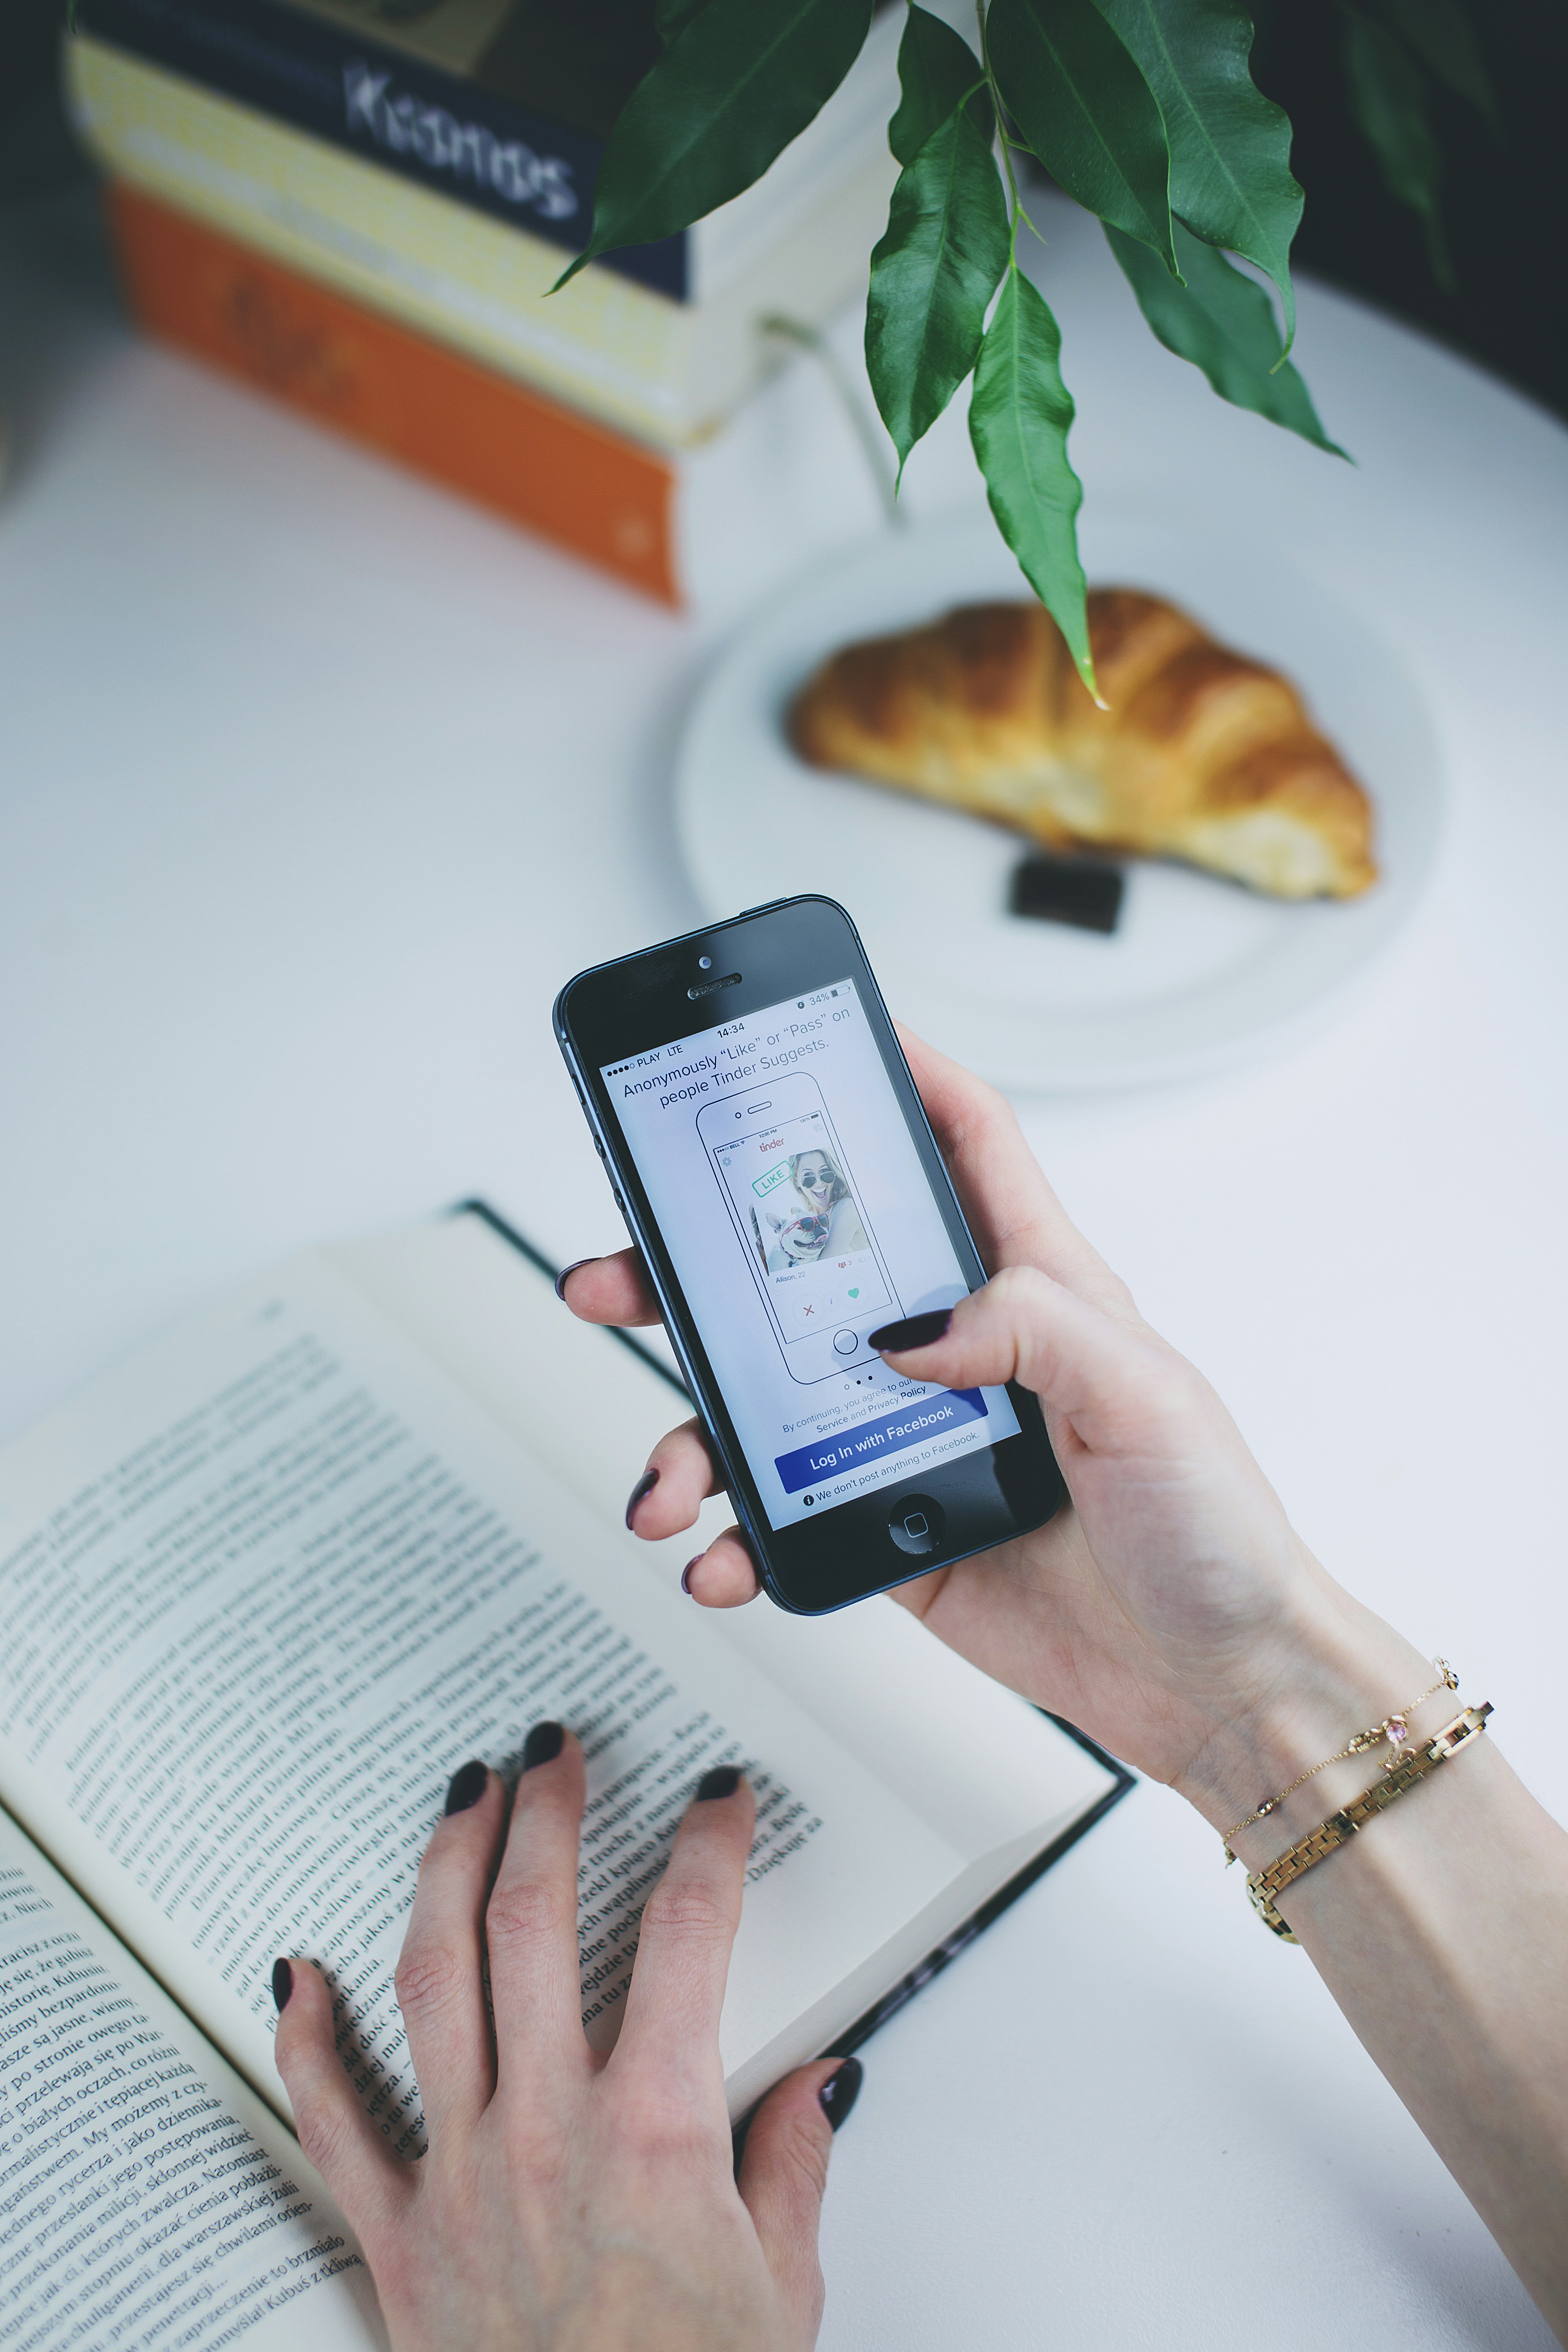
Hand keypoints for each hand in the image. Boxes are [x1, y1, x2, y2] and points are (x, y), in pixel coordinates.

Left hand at [273, 1739, 858, 2350]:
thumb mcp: (782, 2293)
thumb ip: (794, 2168)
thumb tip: (822, 2083)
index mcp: (657, 2132)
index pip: (688, 1935)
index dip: (709, 1846)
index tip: (718, 1799)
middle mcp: (548, 2130)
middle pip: (535, 1922)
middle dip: (549, 1815)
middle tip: (557, 1748)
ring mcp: (462, 2174)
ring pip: (434, 1979)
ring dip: (446, 1871)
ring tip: (461, 1800)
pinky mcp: (398, 2237)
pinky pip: (334, 2122)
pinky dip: (306, 2042)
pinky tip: (293, 1973)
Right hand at [563, 1030, 1428, 1833]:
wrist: (1216, 1682)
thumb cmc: (1214, 1530)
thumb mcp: (1150, 1398)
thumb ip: (1032, 1329)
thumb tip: (910, 1327)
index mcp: (1037, 1288)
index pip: (962, 1144)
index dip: (897, 1075)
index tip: (817, 1036)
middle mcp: (964, 1351)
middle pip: (809, 1270)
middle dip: (700, 1264)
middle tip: (622, 1275)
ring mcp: (914, 1439)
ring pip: (769, 1402)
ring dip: (693, 1431)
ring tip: (666, 1478)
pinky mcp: (891, 1527)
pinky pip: (786, 1516)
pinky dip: (734, 1538)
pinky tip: (718, 1557)